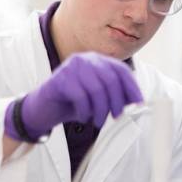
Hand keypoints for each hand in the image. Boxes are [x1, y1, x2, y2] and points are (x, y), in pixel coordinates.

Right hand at [5, 52, 141, 141]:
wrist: (43, 110)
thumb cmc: (74, 104)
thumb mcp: (99, 99)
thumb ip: (116, 96)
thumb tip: (137, 101)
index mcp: (98, 61)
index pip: (121, 70)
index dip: (132, 87)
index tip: (139, 103)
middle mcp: (86, 59)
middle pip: (110, 79)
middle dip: (117, 101)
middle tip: (116, 116)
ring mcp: (71, 67)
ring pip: (96, 88)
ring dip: (100, 109)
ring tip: (98, 121)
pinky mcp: (59, 78)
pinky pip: (80, 95)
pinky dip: (85, 110)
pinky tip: (83, 117)